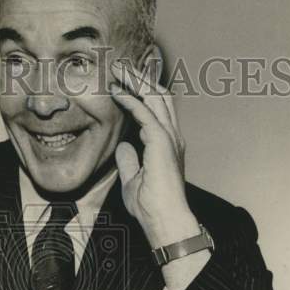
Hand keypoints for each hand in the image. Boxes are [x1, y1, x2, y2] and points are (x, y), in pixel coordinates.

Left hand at [109, 61, 198, 248]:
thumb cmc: (152, 208)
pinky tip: (117, 91)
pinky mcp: (162, 144)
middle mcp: (172, 136)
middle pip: (159, 96)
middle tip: (119, 66)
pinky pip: (146, 113)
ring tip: (118, 70)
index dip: (141, 91)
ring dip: (137, 81)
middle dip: (140, 77)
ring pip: (156, 98)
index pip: (157, 108)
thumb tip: (123, 146)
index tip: (123, 80)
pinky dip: (131, 99)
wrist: (165, 223)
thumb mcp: (133, 181)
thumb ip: (129, 162)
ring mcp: (170, 138)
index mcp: (168, 144)